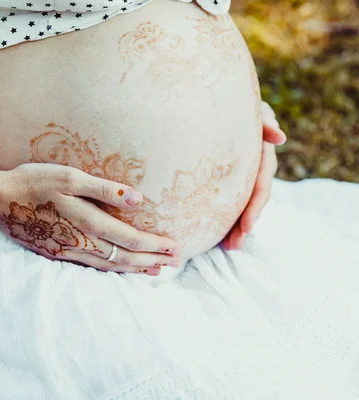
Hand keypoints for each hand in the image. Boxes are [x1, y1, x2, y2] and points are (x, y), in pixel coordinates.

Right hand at [0, 163, 180, 275]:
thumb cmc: (33, 182)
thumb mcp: (69, 177)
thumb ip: (104, 189)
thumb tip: (138, 199)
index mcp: (86, 223)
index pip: (129, 240)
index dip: (154, 245)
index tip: (175, 247)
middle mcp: (79, 243)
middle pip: (122, 258)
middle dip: (150, 260)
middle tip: (174, 262)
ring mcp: (66, 252)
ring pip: (108, 266)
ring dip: (133, 268)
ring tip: (153, 270)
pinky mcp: (55, 254)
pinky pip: (90, 267)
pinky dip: (110, 269)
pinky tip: (116, 268)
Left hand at [223, 101, 286, 249]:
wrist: (219, 102)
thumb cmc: (236, 103)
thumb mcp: (254, 111)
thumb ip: (264, 122)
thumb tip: (280, 138)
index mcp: (262, 154)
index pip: (261, 184)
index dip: (255, 206)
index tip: (248, 227)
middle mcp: (255, 166)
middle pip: (252, 200)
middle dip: (244, 223)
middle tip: (234, 245)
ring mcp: (243, 171)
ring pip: (242, 201)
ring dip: (236, 225)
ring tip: (228, 246)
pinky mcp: (228, 174)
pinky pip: (228, 196)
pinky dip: (225, 214)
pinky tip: (218, 233)